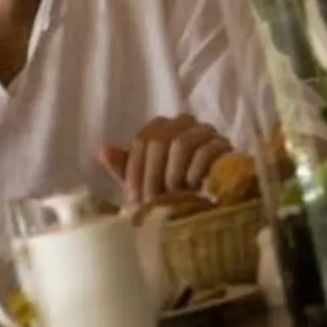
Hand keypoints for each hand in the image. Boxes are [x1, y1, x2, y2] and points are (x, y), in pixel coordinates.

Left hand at [99, 115, 233, 204]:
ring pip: (181, 143)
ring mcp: (206, 131)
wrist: (208, 203)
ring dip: (172, 174)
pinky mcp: (225, 145)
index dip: (135, 170)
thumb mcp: (144, 183)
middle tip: (152, 201)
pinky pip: (207, 151)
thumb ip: (124, 167)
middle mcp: (183, 123)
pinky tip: (193, 188)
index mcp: (162, 128)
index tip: (133, 199)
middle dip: (152, 175)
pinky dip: (194, 172)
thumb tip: (102, 150)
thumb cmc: (173, 191)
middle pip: (159, 140)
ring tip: (173, 194)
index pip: (142, 140)